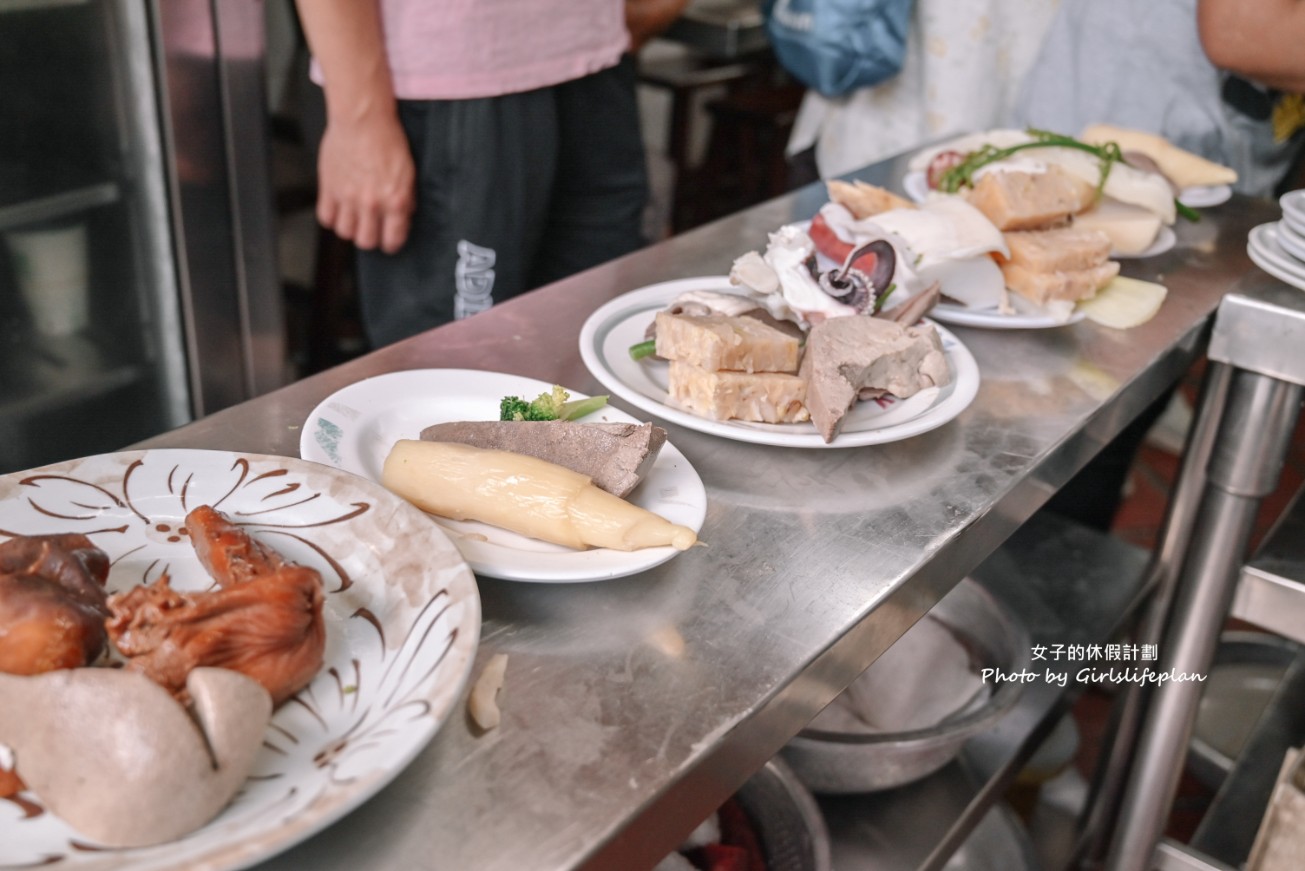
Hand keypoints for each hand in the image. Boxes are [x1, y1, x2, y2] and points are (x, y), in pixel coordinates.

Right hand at [315, 112, 414, 253]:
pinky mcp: (329, 188)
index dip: (392, 243)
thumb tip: (403, 216)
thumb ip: (405, 199)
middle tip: (372, 228)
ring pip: (345, 233)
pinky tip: (339, 208)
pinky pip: (326, 217)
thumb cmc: (387, 140)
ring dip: (350, 228)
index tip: (389, 239)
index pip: (392, 240)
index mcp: (394, 201)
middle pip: (366, 242)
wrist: (363, 119)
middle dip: (371, 238)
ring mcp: (347, 197)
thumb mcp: (408, 173)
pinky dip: (332, 217)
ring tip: (355, 217)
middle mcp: (371, 203)